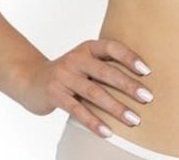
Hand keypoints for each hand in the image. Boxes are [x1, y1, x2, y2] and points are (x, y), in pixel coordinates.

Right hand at [20, 39, 152, 137]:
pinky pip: (78, 110)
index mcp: (87, 48)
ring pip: (94, 93)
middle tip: (148, 97)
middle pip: (106, 72)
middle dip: (128, 85)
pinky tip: (108, 132)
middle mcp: (76, 59)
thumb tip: (140, 79)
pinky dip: (94, 122)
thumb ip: (104, 65)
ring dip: (116, 107)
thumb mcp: (85, 62)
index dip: (129, 57)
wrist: (31, 79)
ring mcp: (64, 76)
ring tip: (133, 119)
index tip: (147, 71)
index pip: (111, 47)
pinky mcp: (55, 95)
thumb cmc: (69, 72)